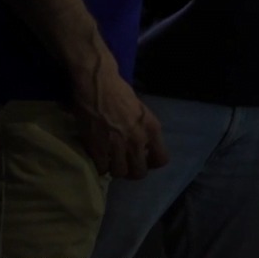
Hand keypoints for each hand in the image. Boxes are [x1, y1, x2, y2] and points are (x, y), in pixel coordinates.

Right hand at [71, 55, 167, 179]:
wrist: (97, 84)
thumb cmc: (119, 92)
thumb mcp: (141, 111)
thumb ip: (144, 129)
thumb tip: (142, 145)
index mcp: (152, 129)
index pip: (161, 160)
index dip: (151, 163)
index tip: (143, 159)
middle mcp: (138, 140)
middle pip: (140, 172)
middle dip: (132, 171)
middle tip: (124, 164)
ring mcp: (118, 145)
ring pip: (120, 173)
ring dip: (115, 169)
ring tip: (110, 161)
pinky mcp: (98, 148)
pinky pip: (102, 169)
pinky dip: (100, 167)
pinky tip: (99, 158)